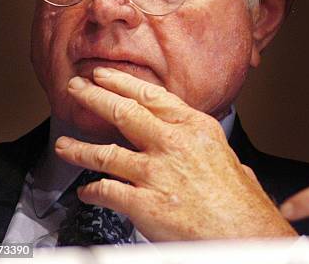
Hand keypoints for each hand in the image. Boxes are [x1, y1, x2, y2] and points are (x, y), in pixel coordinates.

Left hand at [55, 67, 295, 240]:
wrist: (244, 232)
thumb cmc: (240, 200)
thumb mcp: (228, 155)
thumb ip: (205, 144)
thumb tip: (199, 142)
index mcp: (194, 127)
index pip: (151, 96)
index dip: (122, 84)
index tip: (104, 76)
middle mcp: (173, 144)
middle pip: (123, 113)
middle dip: (93, 98)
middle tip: (76, 89)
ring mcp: (156, 173)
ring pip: (106, 153)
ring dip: (79, 149)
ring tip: (63, 144)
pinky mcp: (144, 203)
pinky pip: (106, 192)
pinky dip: (91, 192)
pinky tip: (86, 192)